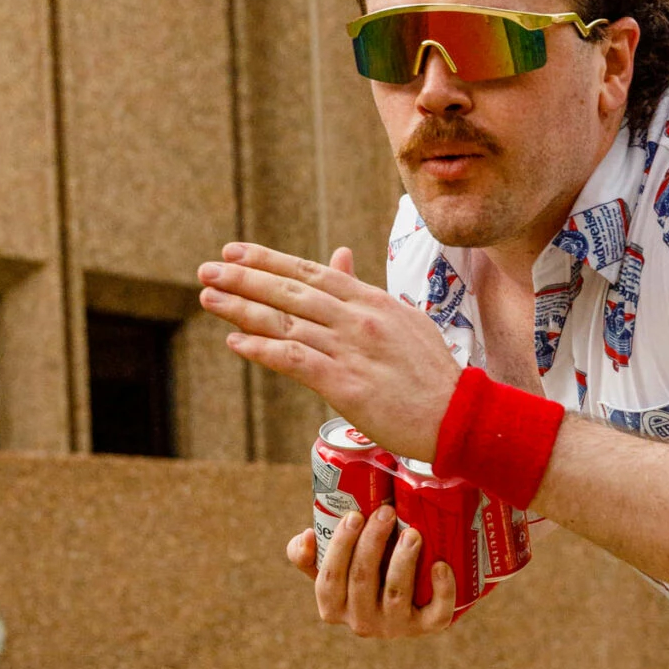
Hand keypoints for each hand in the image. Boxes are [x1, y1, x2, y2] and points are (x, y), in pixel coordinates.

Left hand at [199, 243, 460, 460]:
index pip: (311, 273)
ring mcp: (352, 351)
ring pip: (287, 322)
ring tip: (210, 298)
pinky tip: (237, 342)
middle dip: (244, 278)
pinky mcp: (347, 385)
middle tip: (207, 269)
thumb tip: (339, 257)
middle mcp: (359, 319)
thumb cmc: (432, 375)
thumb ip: (364, 291)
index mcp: (373, 301)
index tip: (234, 252)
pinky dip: (264, 350)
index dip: (269, 260)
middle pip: (291, 292)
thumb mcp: (403, 320)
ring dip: (243, 309)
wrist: (461, 416)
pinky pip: (296, 360)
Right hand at [286, 504, 456, 637]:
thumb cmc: (363, 574)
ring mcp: (395, 627)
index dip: (340, 547)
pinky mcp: (426, 627)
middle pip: (362, 581)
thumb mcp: (330, 567)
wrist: (409, 601)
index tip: (354, 515)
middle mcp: (361, 622)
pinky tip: (441, 565)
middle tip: (386, 512)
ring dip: (403, 561)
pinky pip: (436, 614)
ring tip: (412, 532)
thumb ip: (307, 554)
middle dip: (372, 543)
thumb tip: (305, 536)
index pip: (329, 579)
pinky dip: (442, 590)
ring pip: (396, 595)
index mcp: (333, 607)